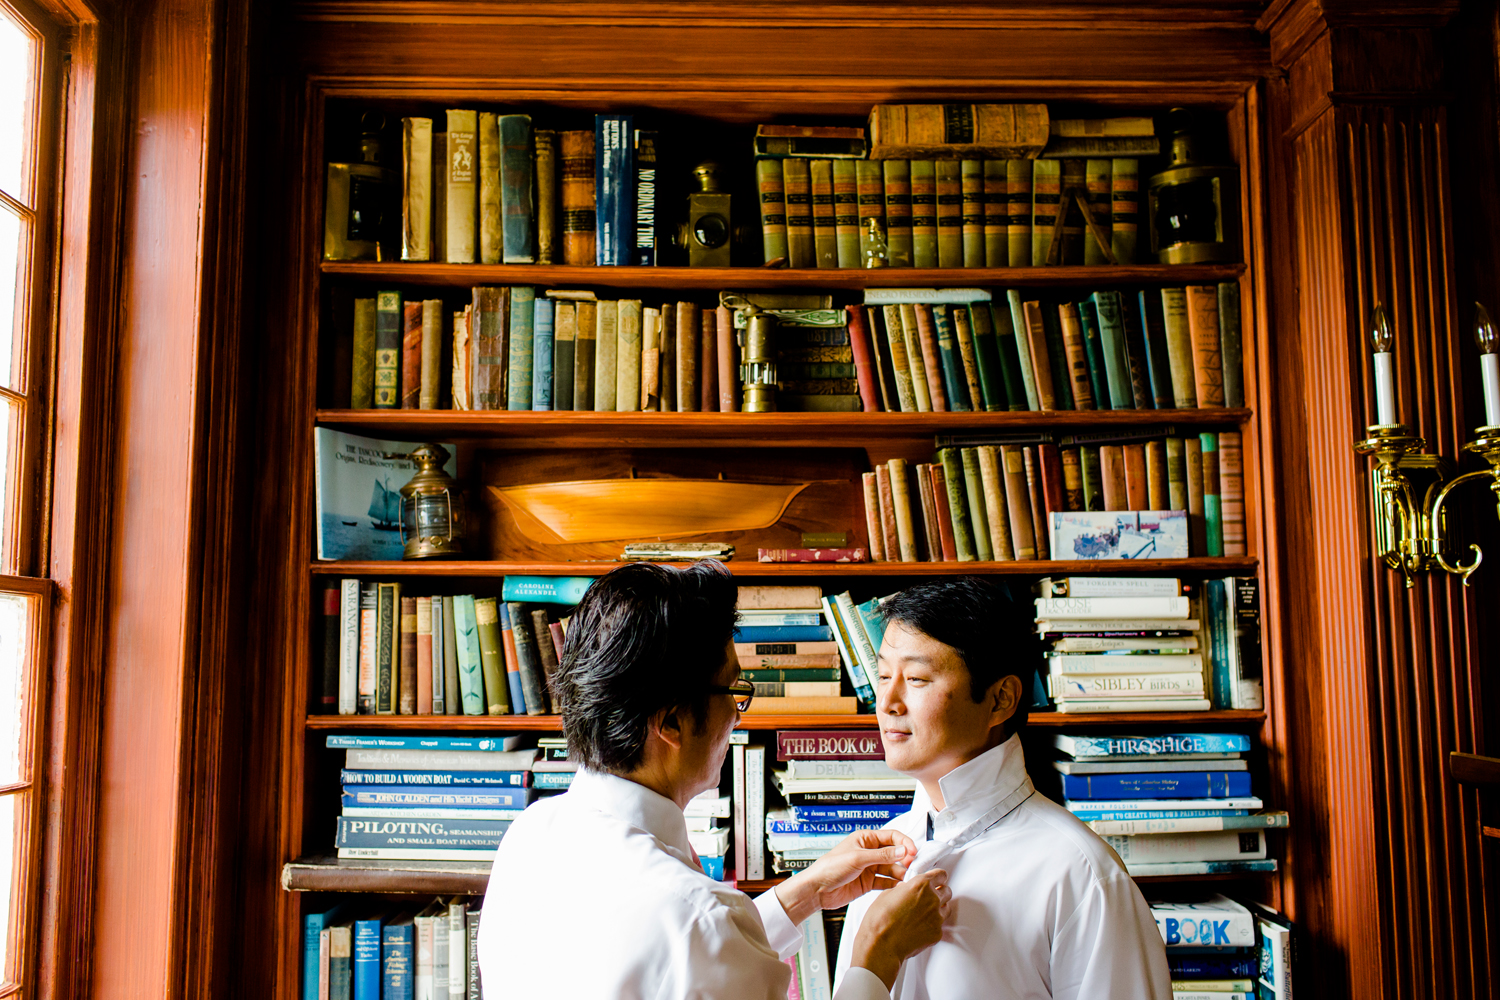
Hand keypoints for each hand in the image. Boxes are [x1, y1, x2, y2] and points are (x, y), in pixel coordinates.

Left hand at [772, 829, 916, 923]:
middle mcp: (869, 852)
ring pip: (892, 869)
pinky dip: (894, 885)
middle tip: (912, 867)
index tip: (913, 852)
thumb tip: (903, 851)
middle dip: (904, 859)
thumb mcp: (858, 858)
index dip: (904, 843)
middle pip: (894, 853)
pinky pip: (886, 882)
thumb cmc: (831, 867)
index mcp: (865, 839)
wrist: (817, 889)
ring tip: (907, 879)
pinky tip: (900, 887)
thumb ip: (882, 856)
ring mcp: (869, 868)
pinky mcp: (869, 883)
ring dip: (900, 873)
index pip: (891, 837)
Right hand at [849, 869, 950, 989]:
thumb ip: (903, 889)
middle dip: (940, 892)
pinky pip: (940, 926)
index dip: (938, 877)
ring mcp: (937, 917)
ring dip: (938, 908)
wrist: (881, 945)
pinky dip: (933, 925)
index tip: (937, 880)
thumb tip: (906, 890)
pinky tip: (921, 927)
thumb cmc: (880, 920)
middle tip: (930, 896)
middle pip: (947, 891)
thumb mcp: (887, 894)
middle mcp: (932, 899)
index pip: (941, 875)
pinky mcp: (937, 933)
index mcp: (920, 885)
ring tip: (925, 913)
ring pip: (946, 908)